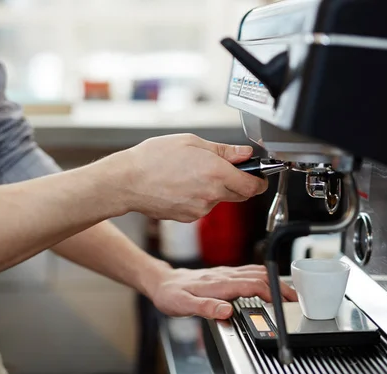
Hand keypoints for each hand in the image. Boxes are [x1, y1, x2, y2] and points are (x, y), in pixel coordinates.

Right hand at [106, 134, 267, 221]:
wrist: (127, 182)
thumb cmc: (153, 158)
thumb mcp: (191, 142)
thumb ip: (223, 150)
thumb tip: (245, 153)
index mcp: (216, 172)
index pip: (253, 185)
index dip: (259, 180)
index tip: (258, 175)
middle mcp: (211, 194)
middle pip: (241, 195)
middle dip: (239, 183)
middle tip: (224, 170)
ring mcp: (200, 209)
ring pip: (219, 200)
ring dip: (214, 189)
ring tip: (191, 174)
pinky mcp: (189, 218)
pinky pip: (203, 207)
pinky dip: (199, 197)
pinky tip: (181, 186)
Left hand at [149, 265, 297, 319]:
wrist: (162, 282)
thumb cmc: (170, 295)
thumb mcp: (183, 305)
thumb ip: (205, 307)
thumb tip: (226, 311)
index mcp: (218, 284)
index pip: (252, 285)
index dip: (271, 292)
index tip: (284, 303)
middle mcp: (223, 276)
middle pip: (259, 275)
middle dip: (280, 286)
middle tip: (296, 299)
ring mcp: (224, 273)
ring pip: (256, 271)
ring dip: (275, 280)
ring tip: (288, 293)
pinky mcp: (223, 274)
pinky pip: (248, 272)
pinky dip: (264, 277)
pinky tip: (268, 283)